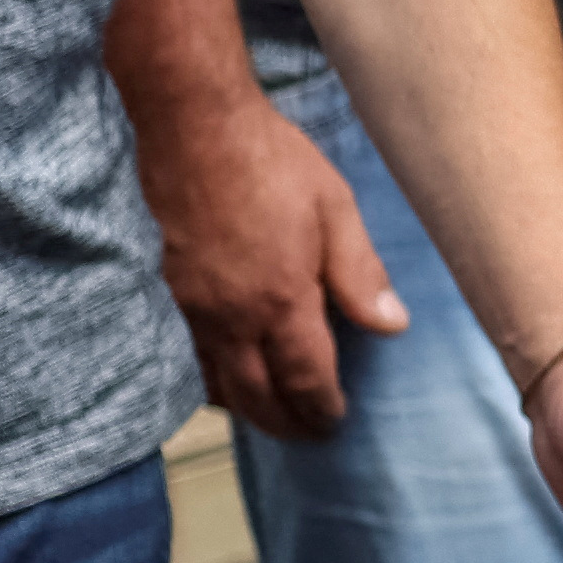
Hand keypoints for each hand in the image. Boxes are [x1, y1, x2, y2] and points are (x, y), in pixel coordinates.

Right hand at [142, 77, 403, 435]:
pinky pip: (192, 356)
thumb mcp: (336, 209)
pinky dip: (214, 381)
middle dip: (286, 424)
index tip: (337, 421)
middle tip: (309, 435)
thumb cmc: (272, 160)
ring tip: (273, 417)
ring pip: (218, 384)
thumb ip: (361, 274)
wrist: (194, 127)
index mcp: (281, 299)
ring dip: (248, 410)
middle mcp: (232, 316)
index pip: (305, 379)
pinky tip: (229, 378)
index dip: (322, 409)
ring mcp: (194, 308)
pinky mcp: (170, 292)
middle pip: (258, 396)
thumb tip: (392, 326)